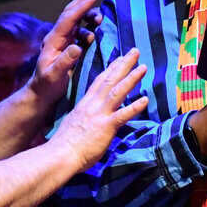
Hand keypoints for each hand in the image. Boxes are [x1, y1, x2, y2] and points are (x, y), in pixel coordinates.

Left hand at [30, 0, 118, 105]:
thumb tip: (77, 46)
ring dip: (88, 11)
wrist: (41, 93)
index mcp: (53, 40)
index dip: (81, 7)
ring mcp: (63, 40)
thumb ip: (65, 61)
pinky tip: (96, 23)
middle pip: (71, 12)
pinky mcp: (69, 46)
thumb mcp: (54, 76)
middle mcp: (58, 36)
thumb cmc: (47, 86)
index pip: (68, 19)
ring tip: (100, 8)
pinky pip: (80, 29)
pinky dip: (88, 23)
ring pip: (76, 19)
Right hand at [50, 49, 147, 170]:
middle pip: (110, 79)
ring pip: (118, 91)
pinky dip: (135, 106)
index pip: (100, 81)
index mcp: (85, 103)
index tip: (120, 58)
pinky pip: (123, 114)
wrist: (60, 154)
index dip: (111, 68)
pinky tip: (145, 99)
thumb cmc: (65, 144)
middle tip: (135, 51)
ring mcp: (100, 114)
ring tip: (143, 67)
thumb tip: (91, 119)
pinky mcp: (106, 126)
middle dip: (123, 64)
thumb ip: (86, 118)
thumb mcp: (74, 123)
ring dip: (131, 78)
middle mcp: (93, 104)